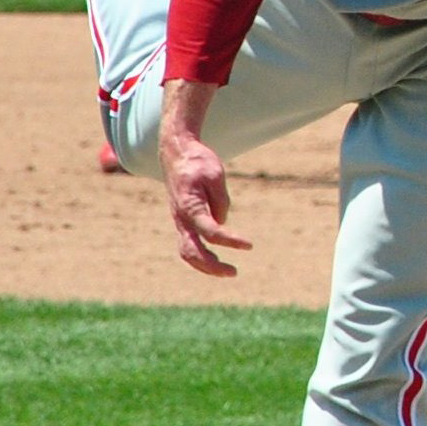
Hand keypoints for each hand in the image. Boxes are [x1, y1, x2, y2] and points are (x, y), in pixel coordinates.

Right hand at [159, 80, 252, 277]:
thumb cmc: (197, 162)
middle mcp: (181, 219)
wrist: (176, 153)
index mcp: (189, 206)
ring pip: (187, 253)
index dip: (230, 240)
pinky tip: (216, 262)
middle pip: (193, 251)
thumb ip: (220, 201)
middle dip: (212, 266)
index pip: (211, 232)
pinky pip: (188, 246)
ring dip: (205, 266)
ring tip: (227, 271)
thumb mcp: (215, 175)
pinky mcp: (182, 222)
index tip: (249, 245)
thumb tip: (222, 223)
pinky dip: (201, 257)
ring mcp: (179, 222)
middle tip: (234, 272)